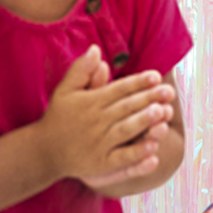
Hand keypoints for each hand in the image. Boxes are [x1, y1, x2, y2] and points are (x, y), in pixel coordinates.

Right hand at [36, 46, 175, 188]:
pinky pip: (121, 158)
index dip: (138, 82)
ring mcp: (98, 143)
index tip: (156, 76)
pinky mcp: (100, 164)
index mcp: (90, 102)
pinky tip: (153, 148)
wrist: (43, 151)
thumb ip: (81, 70)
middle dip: (148, 99)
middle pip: (126, 108)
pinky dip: (136, 154)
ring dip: (144, 122)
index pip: (118, 89)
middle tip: (169, 92)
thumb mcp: (65, 90)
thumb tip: (95, 48)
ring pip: (125, 130)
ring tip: (162, 112)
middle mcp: (95, 122)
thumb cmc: (58, 117)